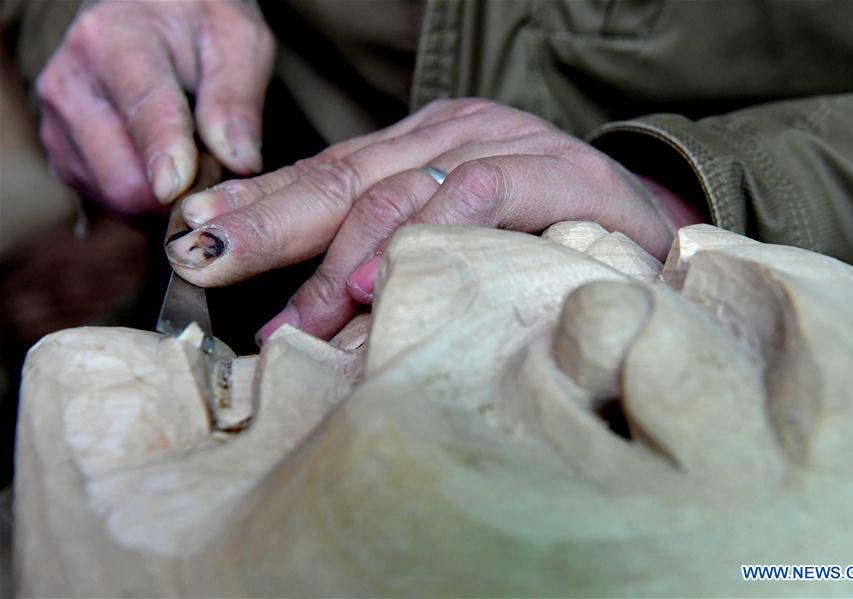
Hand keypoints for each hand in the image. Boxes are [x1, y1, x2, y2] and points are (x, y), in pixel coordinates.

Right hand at [36, 0, 274, 213]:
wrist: (152, 14)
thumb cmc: (199, 23)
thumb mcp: (237, 39)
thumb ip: (237, 97)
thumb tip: (238, 160)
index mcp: (111, 42)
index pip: (143, 112)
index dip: (166, 157)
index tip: (180, 188)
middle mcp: (70, 85)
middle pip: (123, 177)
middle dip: (180, 191)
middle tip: (219, 172)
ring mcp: (59, 125)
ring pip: (117, 198)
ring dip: (165, 197)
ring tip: (195, 161)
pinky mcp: (64, 157)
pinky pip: (110, 204)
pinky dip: (148, 200)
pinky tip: (170, 169)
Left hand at [164, 99, 704, 340]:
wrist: (655, 228)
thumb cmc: (547, 237)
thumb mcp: (456, 235)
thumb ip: (390, 252)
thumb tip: (312, 304)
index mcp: (423, 145)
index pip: (326, 172)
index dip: (258, 203)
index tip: (196, 235)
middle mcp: (453, 134)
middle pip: (345, 178)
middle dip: (270, 224)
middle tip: (206, 264)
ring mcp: (504, 145)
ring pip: (400, 192)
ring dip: (339, 260)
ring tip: (294, 320)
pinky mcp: (557, 172)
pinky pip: (480, 197)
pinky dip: (427, 239)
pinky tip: (382, 287)